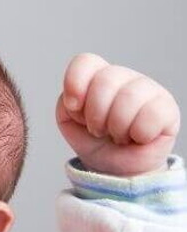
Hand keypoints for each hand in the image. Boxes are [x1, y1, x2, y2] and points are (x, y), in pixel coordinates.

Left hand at [56, 53, 180, 175]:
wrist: (116, 169)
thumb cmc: (94, 140)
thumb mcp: (69, 123)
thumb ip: (65, 104)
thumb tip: (77, 98)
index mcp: (96, 77)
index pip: (85, 62)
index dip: (75, 83)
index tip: (73, 107)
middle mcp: (123, 77)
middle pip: (105, 80)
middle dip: (95, 114)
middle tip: (98, 130)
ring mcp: (148, 89)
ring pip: (128, 97)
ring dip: (116, 127)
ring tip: (118, 135)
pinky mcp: (167, 108)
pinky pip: (151, 114)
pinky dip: (139, 134)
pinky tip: (138, 137)